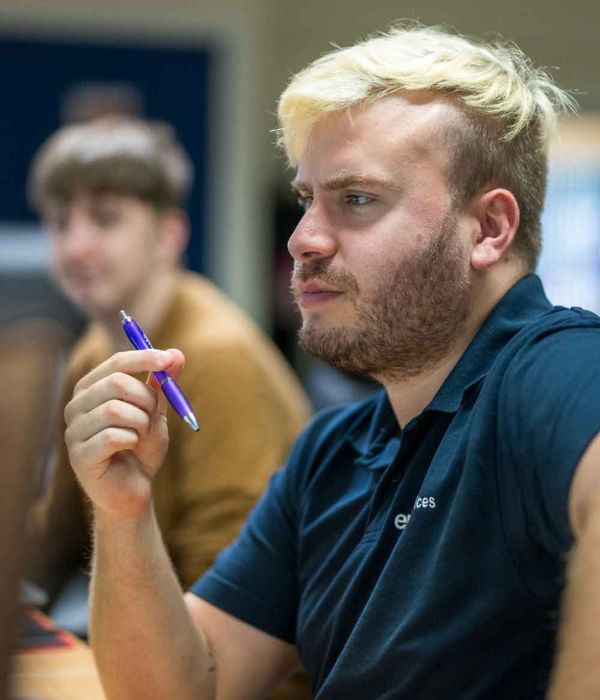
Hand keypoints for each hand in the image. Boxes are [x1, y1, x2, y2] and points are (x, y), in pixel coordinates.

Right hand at [64, 348, 184, 523]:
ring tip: (142, 436)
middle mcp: (75, 406)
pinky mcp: (79, 456)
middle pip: (116, 383)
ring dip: (141, 423)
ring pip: (116, 410)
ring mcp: (73, 431)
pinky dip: (132, 441)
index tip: (168, 359)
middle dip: (146, 399)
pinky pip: (113, 436)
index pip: (115, 363)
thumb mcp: (156, 412)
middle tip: (153, 417)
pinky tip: (130, 449)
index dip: (143, 358)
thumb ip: (163, 384)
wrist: (133, 491)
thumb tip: (177, 353)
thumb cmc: (141, 449)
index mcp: (91, 390)